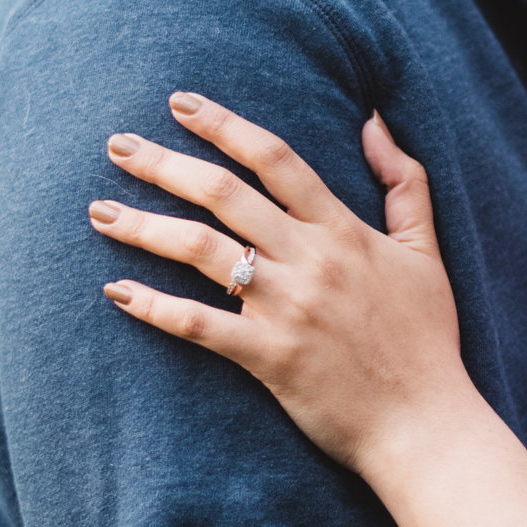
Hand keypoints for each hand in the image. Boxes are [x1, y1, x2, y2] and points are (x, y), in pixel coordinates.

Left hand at [89, 93, 479, 474]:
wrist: (426, 424)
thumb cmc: (427, 340)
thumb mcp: (425, 251)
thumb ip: (405, 182)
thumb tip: (374, 119)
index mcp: (343, 230)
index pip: (275, 159)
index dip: (224, 125)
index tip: (180, 102)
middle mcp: (310, 260)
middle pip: (223, 194)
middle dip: (164, 163)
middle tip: (117, 145)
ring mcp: (287, 308)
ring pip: (200, 250)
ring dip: (144, 226)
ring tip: (99, 213)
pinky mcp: (269, 357)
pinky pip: (198, 324)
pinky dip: (154, 306)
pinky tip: (117, 290)